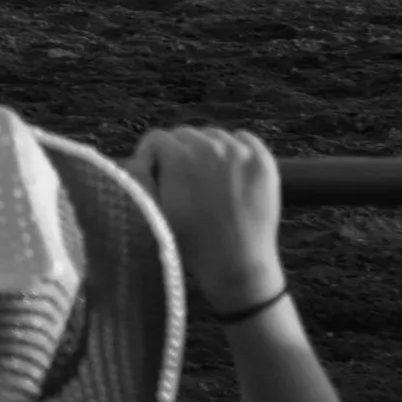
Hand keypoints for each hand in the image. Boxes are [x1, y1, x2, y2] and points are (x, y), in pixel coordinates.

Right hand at [131, 124, 284, 315]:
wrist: (238, 266)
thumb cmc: (191, 244)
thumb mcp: (154, 211)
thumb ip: (140, 178)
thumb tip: (138, 158)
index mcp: (179, 156)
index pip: (156, 139)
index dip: (151, 158)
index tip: (155, 176)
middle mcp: (209, 146)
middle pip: (184, 135)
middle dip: (178, 154)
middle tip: (182, 182)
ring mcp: (240, 151)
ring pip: (213, 137)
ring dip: (206, 153)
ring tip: (209, 181)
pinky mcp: (263, 160)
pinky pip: (243, 139)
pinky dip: (236, 151)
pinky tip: (232, 175)